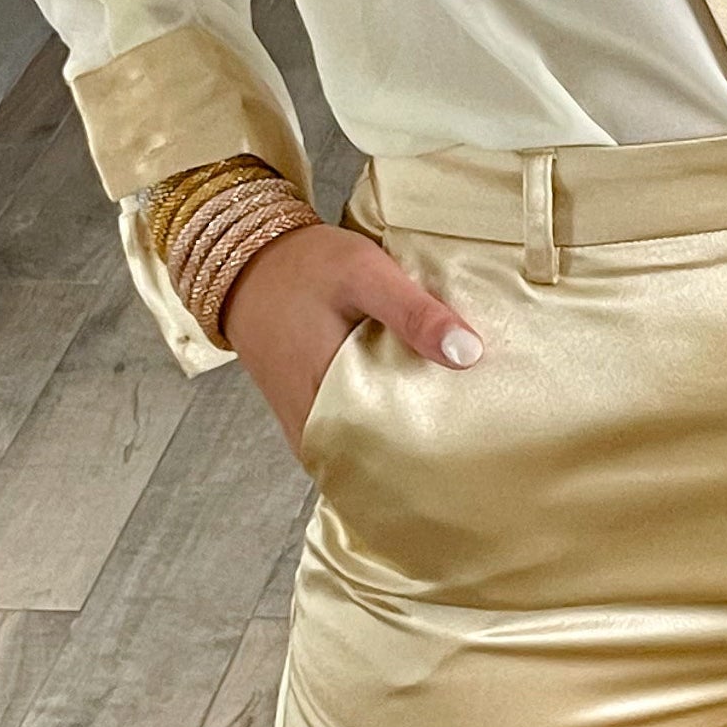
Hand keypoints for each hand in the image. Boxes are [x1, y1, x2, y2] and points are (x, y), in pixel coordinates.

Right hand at [218, 221, 481, 459]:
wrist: (247, 262)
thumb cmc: (304, 267)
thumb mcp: (363, 274)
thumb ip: (413, 313)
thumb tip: (468, 354)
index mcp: (331, 400)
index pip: (394, 456)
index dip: (438, 456)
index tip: (479, 452)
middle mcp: (315, 428)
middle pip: (382, 464)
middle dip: (426, 459)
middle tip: (474, 452)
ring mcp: (308, 429)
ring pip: (364, 460)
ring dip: (402, 451)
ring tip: (450, 444)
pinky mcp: (306, 422)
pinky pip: (348, 446)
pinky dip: (378, 439)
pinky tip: (410, 426)